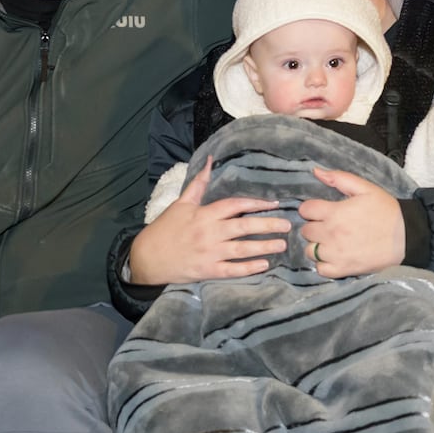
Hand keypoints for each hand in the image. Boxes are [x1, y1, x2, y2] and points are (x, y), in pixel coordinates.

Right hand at [129, 157, 290, 284]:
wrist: (146, 258)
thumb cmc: (164, 229)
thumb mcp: (180, 204)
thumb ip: (198, 184)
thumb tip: (211, 161)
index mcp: (203, 214)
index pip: (234, 205)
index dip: (255, 203)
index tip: (273, 203)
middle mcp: (209, 232)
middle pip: (244, 226)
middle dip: (268, 225)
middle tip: (287, 225)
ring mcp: (209, 253)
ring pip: (242, 249)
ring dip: (264, 246)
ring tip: (281, 244)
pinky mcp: (207, 270)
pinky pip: (232, 270)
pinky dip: (249, 268)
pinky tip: (264, 265)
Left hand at [299, 167, 405, 277]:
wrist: (407, 237)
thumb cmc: (387, 211)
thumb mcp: (366, 189)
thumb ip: (340, 178)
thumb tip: (315, 171)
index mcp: (335, 212)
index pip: (305, 210)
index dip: (311, 209)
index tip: (321, 211)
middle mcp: (331, 234)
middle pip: (306, 231)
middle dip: (314, 227)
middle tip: (329, 226)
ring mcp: (336, 254)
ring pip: (310, 251)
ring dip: (317, 246)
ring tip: (331, 242)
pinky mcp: (343, 269)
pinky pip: (320, 269)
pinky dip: (324, 264)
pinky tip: (333, 257)